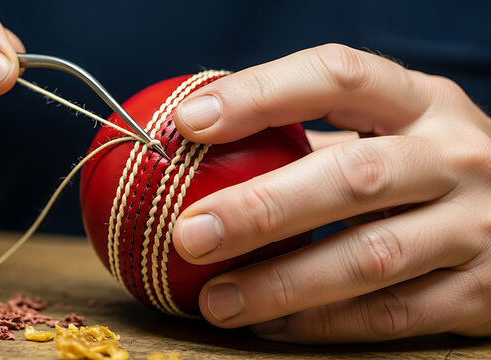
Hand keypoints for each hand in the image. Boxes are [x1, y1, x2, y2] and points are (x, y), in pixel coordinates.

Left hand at [171, 43, 490, 343]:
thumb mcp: (391, 132)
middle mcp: (456, 155)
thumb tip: (206, 150)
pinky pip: (390, 314)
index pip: (336, 76)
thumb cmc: (428, 169)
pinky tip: (270, 324)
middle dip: (261, 207)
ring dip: (282, 282)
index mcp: (421, 101)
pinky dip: (322, 323)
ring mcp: (476, 225)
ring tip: (216, 300)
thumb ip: (313, 137)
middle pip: (352, 177)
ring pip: (369, 258)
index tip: (189, 123)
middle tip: (188, 233)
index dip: (259, 94)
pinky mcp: (483, 292)